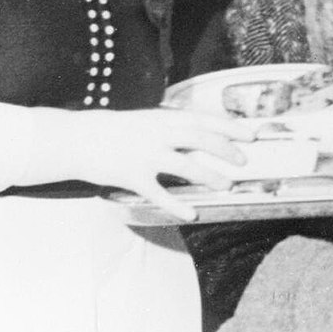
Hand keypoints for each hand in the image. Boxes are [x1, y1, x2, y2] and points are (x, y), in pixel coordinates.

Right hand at [65, 108, 254, 220]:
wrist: (80, 138)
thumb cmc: (119, 130)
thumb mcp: (149, 120)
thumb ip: (174, 127)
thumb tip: (203, 134)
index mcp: (165, 118)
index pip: (205, 120)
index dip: (231, 127)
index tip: (251, 136)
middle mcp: (159, 134)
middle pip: (202, 140)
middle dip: (226, 151)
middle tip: (243, 163)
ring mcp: (146, 155)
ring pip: (186, 166)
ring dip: (210, 176)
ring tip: (227, 186)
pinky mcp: (132, 176)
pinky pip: (159, 193)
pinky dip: (177, 204)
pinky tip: (192, 213)